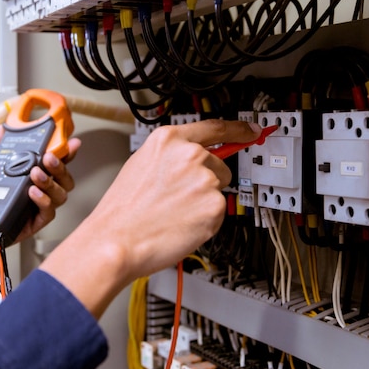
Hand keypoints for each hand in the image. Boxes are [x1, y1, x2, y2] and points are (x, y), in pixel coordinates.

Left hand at [0, 125, 80, 262]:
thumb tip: (3, 128)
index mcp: (26, 175)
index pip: (52, 162)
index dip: (65, 152)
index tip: (69, 142)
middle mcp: (35, 189)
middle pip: (63, 177)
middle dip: (61, 165)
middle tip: (48, 157)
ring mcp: (35, 206)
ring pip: (60, 194)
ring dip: (51, 181)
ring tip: (36, 174)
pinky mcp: (33, 223)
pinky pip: (48, 212)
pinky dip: (43, 200)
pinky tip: (33, 192)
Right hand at [40, 119, 261, 317]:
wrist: (117, 240)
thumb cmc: (123, 210)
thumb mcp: (141, 165)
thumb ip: (171, 156)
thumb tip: (193, 159)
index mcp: (170, 140)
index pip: (214, 128)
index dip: (238, 129)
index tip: (251, 130)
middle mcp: (191, 155)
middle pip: (219, 165)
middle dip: (206, 182)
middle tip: (178, 199)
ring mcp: (205, 180)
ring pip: (218, 191)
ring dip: (203, 203)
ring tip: (173, 212)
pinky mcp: (214, 207)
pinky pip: (218, 214)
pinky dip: (204, 222)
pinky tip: (180, 224)